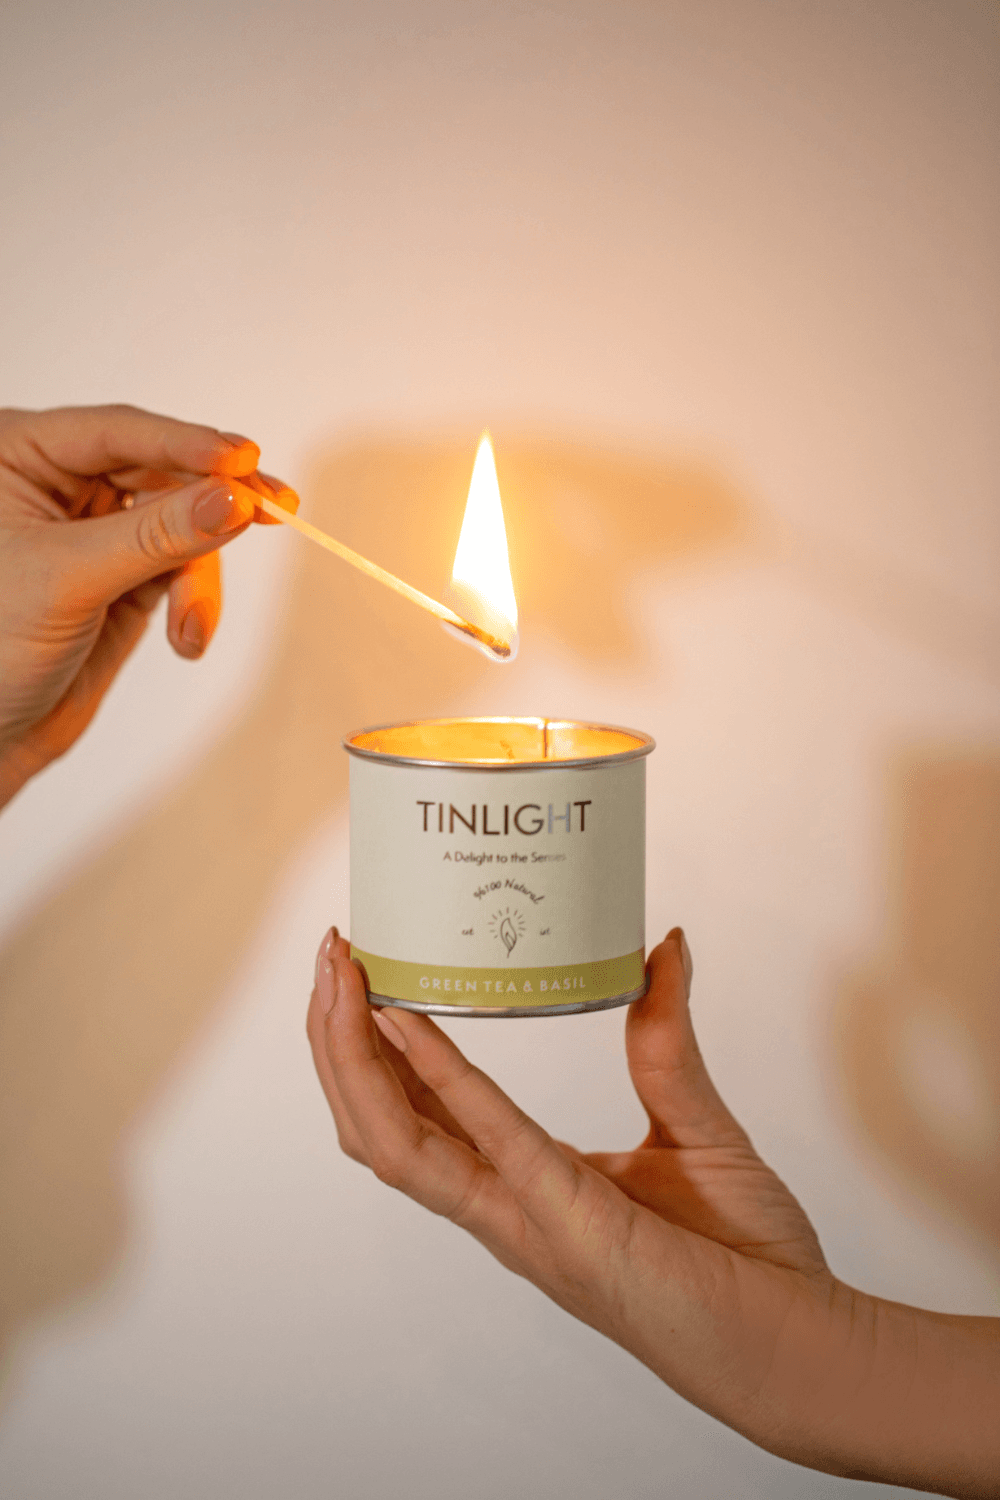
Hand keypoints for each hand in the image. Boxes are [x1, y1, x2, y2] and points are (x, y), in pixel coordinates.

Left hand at [0, 404, 296, 804]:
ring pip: (183, 522)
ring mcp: (95, 529)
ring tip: (191, 627)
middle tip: (274, 510)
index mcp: (18, 455)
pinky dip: (196, 601)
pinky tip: (187, 638)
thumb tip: (235, 500)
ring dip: (199, 577)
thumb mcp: (69, 581)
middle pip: (163, 472)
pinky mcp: (125, 572)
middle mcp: (57, 482)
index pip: (116, 432)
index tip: (243, 460)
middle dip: (211, 508)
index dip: (185, 444)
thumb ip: (155, 535)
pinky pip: (184, 565)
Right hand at [308, 929, 999, 1498]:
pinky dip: (438, 1078)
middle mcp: (507, 1207)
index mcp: (526, 1184)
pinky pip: (486, 1142)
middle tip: (331, 957)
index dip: (374, 1048)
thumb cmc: (749, 1257)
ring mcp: (527, 1222)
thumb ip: (665, 1038)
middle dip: (338, 1041)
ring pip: (398, 1142)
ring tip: (345, 978)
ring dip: (355, 1056)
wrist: (805, 1343)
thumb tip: (668, 945)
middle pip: (380, 1126)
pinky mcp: (567, 1223)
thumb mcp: (696, 1121)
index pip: (417, 1116)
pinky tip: (406, 1022)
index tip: (360, 971)